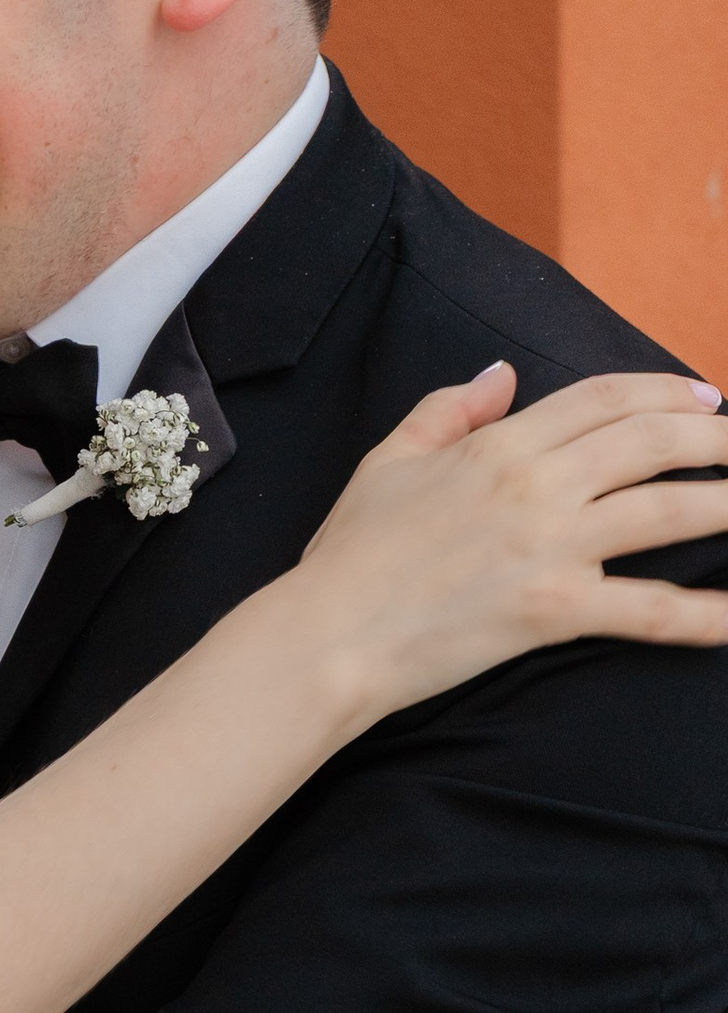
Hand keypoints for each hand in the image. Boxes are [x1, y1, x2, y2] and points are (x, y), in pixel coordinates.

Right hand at [292, 364, 727, 720]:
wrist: (324, 638)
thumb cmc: (348, 557)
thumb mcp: (388, 461)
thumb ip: (447, 410)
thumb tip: (501, 375)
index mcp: (499, 444)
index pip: (606, 397)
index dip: (667, 390)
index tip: (705, 398)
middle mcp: (537, 485)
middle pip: (655, 441)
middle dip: (718, 437)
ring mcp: (551, 548)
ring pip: (670, 510)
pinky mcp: (555, 612)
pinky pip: (650, 610)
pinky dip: (706, 614)